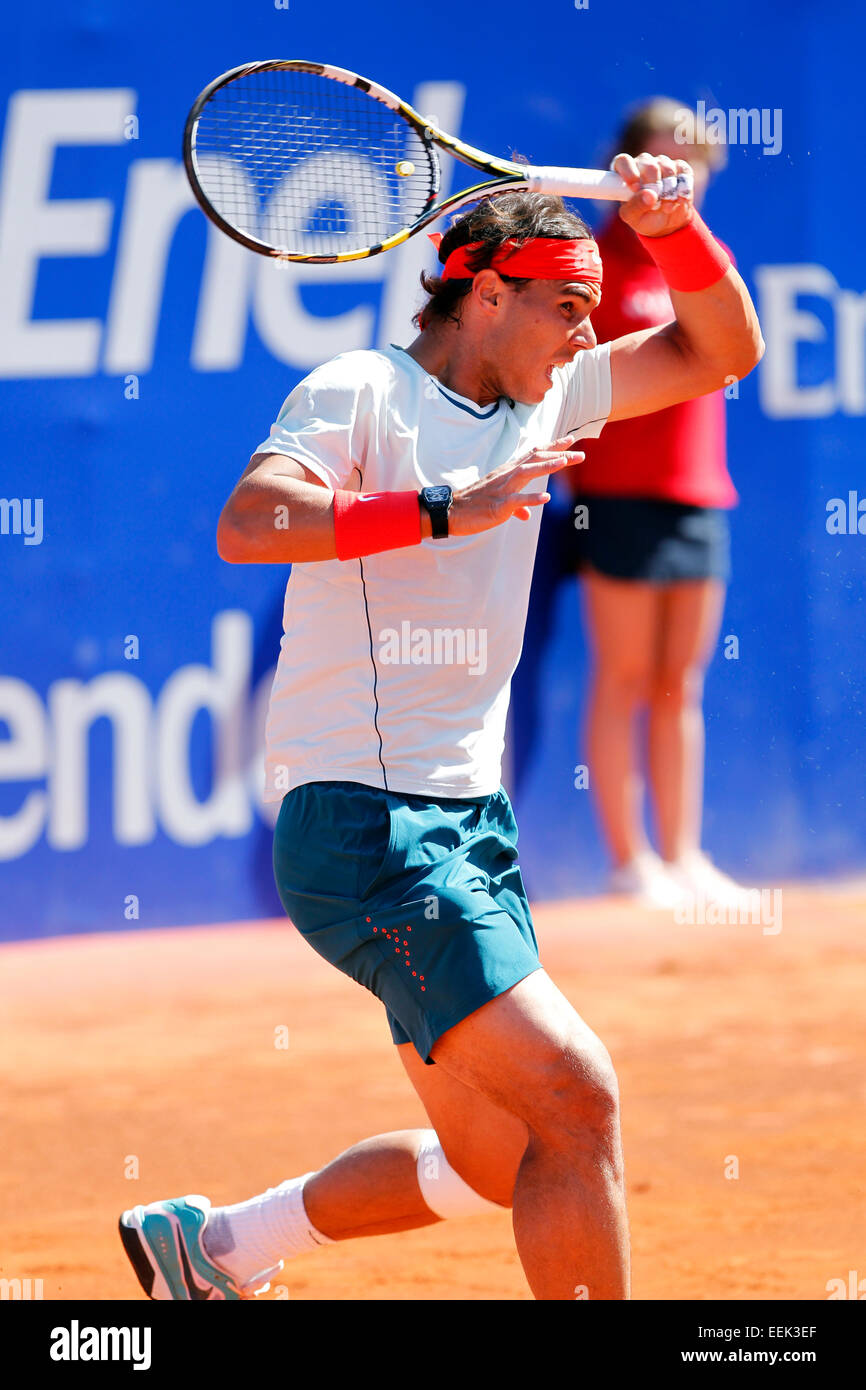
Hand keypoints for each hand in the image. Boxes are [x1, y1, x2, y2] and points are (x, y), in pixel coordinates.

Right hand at [449, 436, 583, 536]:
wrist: (452, 511)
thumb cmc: (475, 506)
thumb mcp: (499, 503)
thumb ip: (516, 506)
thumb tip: (525, 514)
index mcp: (508, 472)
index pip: (534, 454)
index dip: (553, 447)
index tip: (570, 439)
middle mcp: (507, 475)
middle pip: (536, 459)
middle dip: (559, 455)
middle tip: (581, 453)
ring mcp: (503, 488)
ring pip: (527, 473)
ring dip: (546, 466)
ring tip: (565, 462)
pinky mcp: (498, 505)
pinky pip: (516, 500)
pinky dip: (531, 499)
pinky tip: (546, 498)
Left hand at [613, 152, 694, 238]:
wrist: (667, 222)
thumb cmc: (644, 217)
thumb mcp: (633, 218)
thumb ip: (635, 206)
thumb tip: (649, 195)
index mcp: (626, 172)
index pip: (622, 161)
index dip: (629, 173)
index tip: (635, 188)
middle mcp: (643, 163)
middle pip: (649, 165)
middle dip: (654, 188)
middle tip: (655, 204)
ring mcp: (663, 163)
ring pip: (668, 169)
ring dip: (669, 193)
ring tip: (665, 207)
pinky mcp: (681, 167)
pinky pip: (684, 174)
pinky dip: (682, 191)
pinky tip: (678, 201)